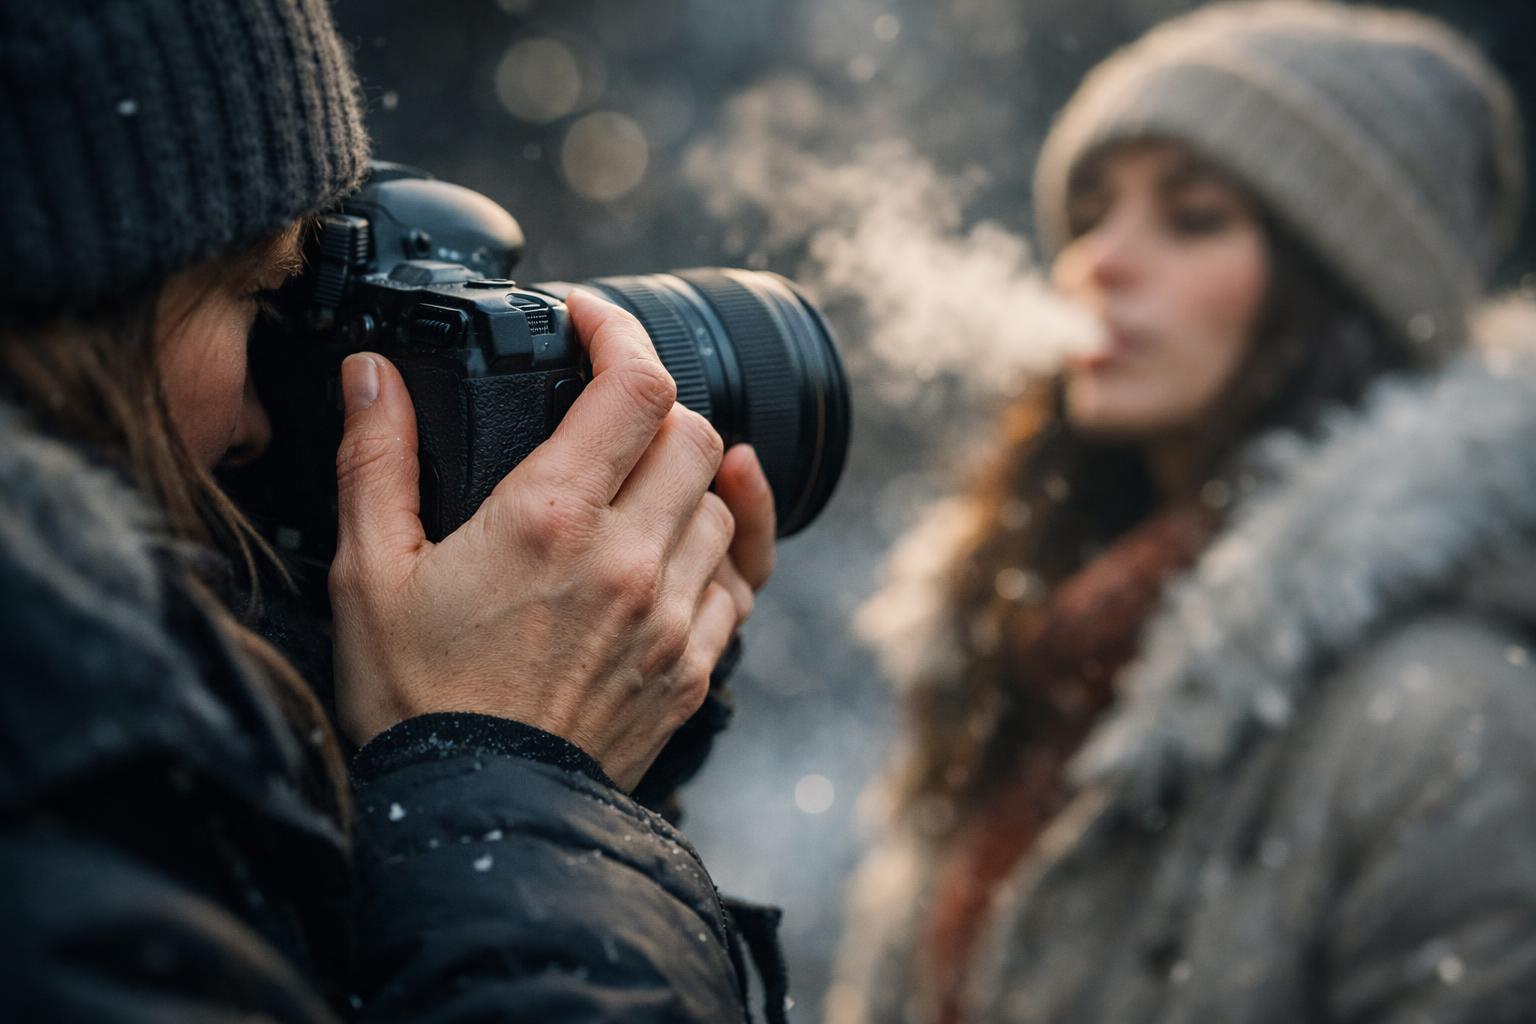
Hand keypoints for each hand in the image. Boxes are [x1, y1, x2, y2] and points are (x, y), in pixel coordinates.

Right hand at [328, 289, 772, 788]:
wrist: (475, 812)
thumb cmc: (417, 699)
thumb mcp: (368, 572)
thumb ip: (376, 460)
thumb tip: (370, 375)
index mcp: (551, 517)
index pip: (635, 385)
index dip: (621, 331)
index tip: (590, 320)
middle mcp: (629, 559)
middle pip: (696, 434)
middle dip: (652, 408)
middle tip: (604, 416)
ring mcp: (671, 617)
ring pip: (722, 506)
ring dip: (686, 483)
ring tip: (633, 488)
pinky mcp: (692, 668)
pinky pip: (737, 584)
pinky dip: (716, 553)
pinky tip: (678, 552)